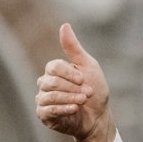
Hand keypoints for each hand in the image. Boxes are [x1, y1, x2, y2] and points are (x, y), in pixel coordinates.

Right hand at [35, 23, 115, 141]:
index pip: (53, 67)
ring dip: (69, 98)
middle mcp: (45, 84)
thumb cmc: (95, 90)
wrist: (99, 116)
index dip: (70, 73)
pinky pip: (47, 110)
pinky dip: (63, 108)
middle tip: (88, 93)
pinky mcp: (44, 115)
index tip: (84, 79)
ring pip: (48, 96)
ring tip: (83, 100)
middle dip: (73, 88)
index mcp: (54, 71)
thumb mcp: (88, 66)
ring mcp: (43, 100)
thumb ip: (74, 48)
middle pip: (51, 82)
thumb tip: (64, 25)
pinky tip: (74, 109)